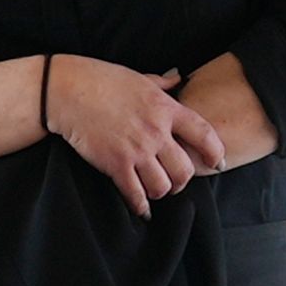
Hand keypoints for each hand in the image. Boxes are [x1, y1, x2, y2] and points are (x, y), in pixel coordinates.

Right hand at [46, 54, 228, 217]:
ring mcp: (137, 150)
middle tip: (175, 181)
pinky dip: (140, 206)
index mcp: (166, 108)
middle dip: (182, 180)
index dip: (216, 152)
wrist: (67, 90)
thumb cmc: (101, 79)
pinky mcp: (116, 165)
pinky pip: (136, 195)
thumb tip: (178, 78)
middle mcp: (156, 131)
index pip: (204, 134)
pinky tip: (141, 208)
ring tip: (154, 189)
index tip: (218, 164)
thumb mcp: (139, 77)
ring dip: (160, 191)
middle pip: (185, 170)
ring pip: (163, 186)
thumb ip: (162, 83)